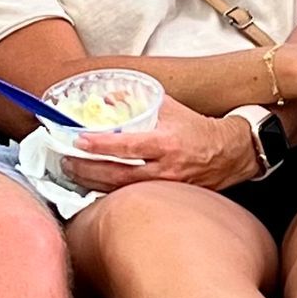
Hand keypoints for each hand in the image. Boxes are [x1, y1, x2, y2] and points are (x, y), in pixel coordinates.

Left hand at [58, 95, 258, 194]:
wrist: (230, 154)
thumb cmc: (199, 130)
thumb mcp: (170, 108)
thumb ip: (139, 101)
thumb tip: (109, 98)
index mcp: (166, 143)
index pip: (126, 145)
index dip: (99, 144)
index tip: (78, 140)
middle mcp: (165, 169)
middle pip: (116, 175)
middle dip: (86, 169)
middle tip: (66, 162)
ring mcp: (165, 188)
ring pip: (121, 191)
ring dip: (92, 183)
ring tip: (73, 173)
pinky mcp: (166, 199)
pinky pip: (132, 198)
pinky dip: (110, 193)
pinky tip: (94, 187)